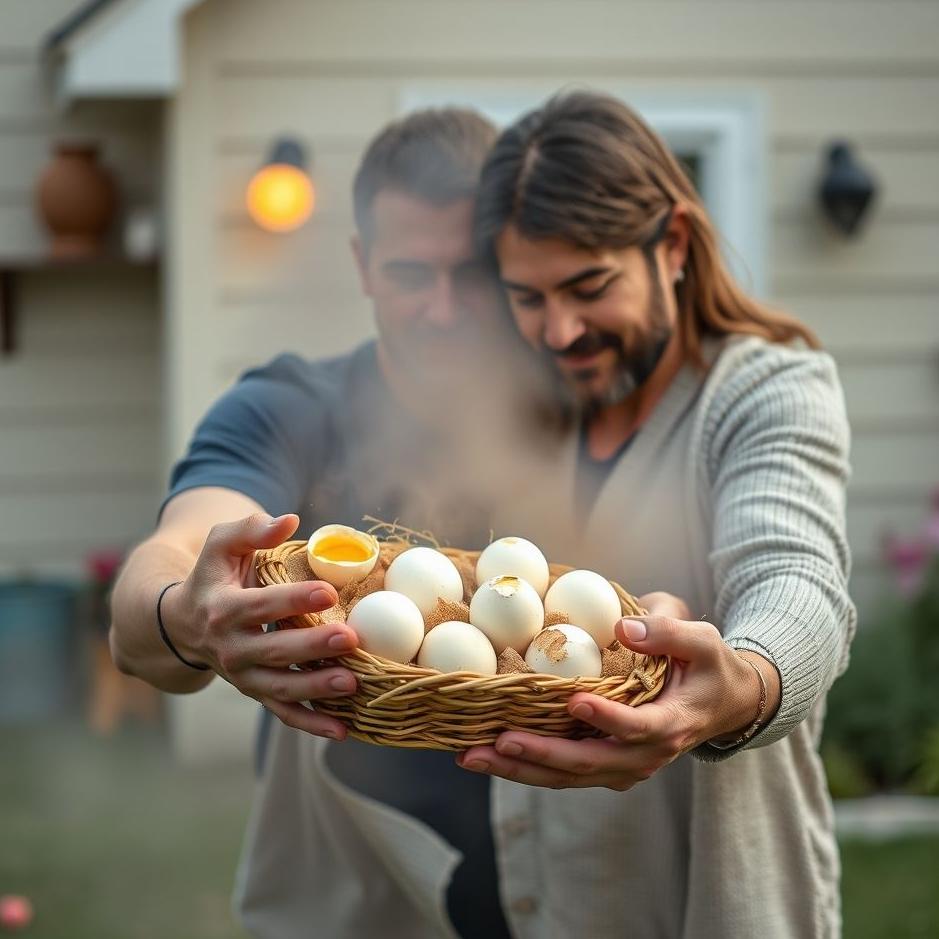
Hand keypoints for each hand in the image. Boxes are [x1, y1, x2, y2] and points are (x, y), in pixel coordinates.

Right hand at [161, 512, 359, 739]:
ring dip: (317, 689)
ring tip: (353, 683)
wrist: (181, 625)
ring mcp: (242, 676)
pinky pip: (283, 712)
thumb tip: (289, 520)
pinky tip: (344, 730)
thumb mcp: (220, 544)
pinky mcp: (255, 693)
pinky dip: (311, 724)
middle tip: (350, 638)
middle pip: (274, 651)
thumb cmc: (212, 576)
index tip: (328, 591)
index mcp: (222, 609)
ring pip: (280, 688)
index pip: (261, 605)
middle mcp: (230, 648)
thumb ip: (250, 529)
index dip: (293, 599)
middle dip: (313, 646)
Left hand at [456, 592, 779, 789]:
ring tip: (472, 756)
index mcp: (670, 724)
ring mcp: (623, 766)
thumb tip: (621, 626)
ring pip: (568, 776)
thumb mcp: (703, 639)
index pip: (637, 727)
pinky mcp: (606, 766)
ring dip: (520, 769)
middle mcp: (645, 756)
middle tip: (496, 743)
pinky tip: (487, 755)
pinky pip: (563, 772)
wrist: (722, 703)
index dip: (608, 718)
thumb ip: (667, 632)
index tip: (574, 701)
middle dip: (540, 755)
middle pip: (589, 763)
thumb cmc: (709, 665)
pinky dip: (526, 767)